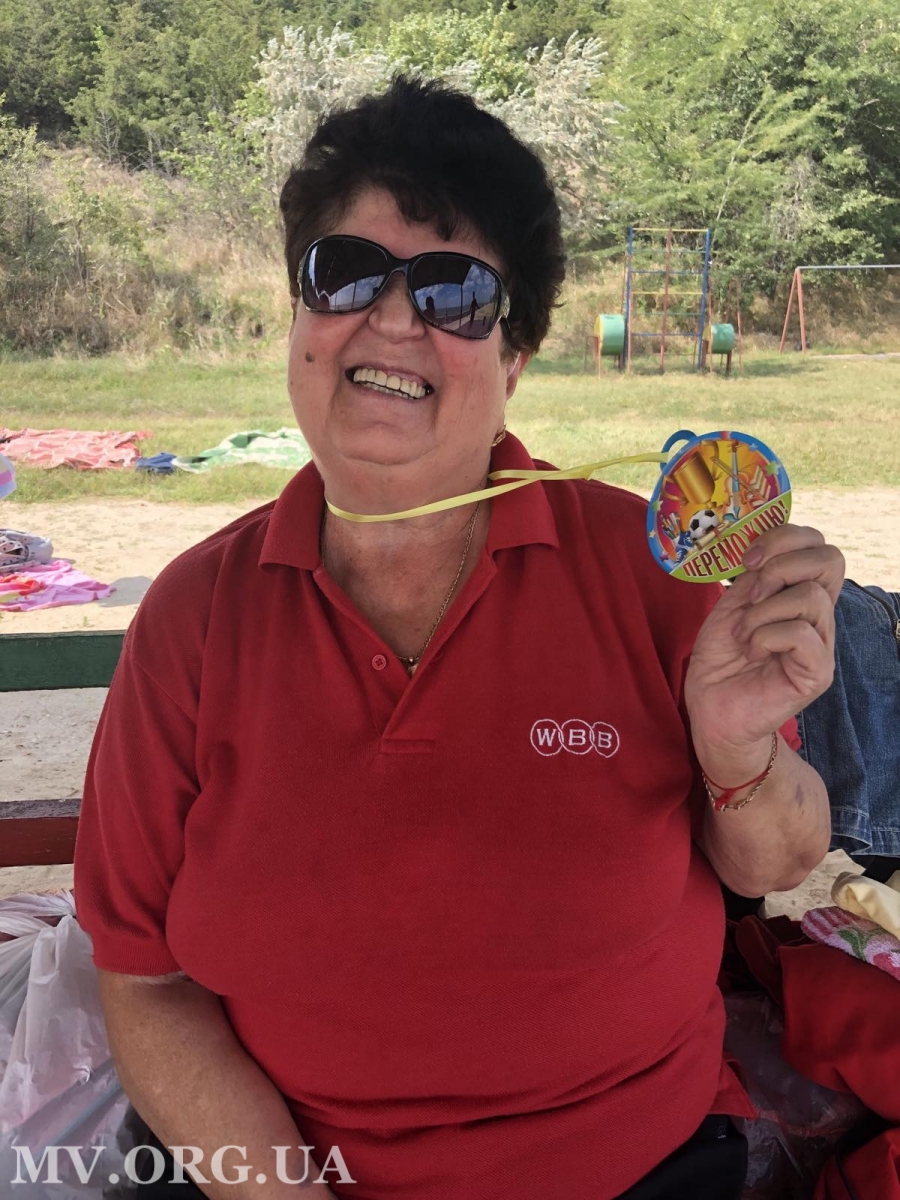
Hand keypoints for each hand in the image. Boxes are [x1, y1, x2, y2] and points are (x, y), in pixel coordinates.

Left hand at [684, 524, 843, 774]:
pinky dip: (765, 636)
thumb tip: (765, 549)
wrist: (713, 711)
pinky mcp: (817, 671)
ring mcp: (822, 643)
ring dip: (762, 611)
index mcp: (799, 593)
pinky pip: (801, 633)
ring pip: (810, 597)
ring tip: (745, 635)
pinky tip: (752, 652)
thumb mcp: (732, 606)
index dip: (783, 538)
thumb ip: (754, 577)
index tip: (746, 560)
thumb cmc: (721, 660)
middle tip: (751, 593)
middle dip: (780, 566)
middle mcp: (818, 614)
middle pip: (831, 559)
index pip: (817, 544)